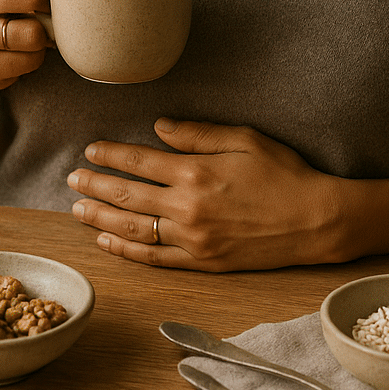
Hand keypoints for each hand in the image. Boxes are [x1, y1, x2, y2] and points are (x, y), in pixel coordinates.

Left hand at [67, 118, 343, 271]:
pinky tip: (107, 242)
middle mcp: (188, 207)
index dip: (110, 154)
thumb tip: (157, 127)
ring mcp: (194, 239)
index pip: (139, 161)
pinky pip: (156, 258)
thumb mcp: (244, 138)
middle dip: (95, 185)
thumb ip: (197, 133)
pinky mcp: (203, 262)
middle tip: (72, 178)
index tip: (91, 149)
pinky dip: (127, 250)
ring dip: (100, 219)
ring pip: (134, 230)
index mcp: (196, 172)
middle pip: (127, 196)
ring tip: (77, 209)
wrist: (316, 220)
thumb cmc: (284, 173)